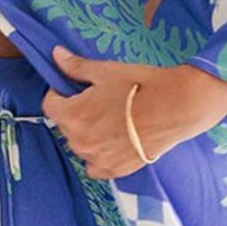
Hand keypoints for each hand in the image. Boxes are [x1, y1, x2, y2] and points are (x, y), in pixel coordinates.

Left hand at [41, 45, 226, 178]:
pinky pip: (95, 166)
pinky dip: (100, 156)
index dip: (60, 93)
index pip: (49, 105)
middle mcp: (79, 141)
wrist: (177, 107)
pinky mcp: (115, 170)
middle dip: (76, 112)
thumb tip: (56, 55)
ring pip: (80, 145)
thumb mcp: (106, 72)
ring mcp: (97, 159)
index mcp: (73, 115)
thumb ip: (76, 67)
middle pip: (65, 125)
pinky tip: (114, 142)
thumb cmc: (141, 86)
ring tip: (112, 120)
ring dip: (88, 134)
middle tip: (100, 101)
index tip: (76, 88)